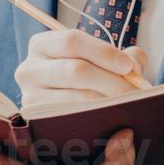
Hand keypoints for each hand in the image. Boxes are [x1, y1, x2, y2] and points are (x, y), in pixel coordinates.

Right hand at [14, 29, 149, 107]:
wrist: (72, 108)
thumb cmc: (90, 78)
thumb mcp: (105, 60)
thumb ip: (126, 57)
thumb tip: (133, 69)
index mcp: (42, 44)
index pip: (72, 41)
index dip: (103, 52)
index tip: (127, 66)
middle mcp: (28, 69)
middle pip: (75, 70)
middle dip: (111, 81)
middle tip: (135, 92)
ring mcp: (30, 97)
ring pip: (75, 98)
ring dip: (107, 102)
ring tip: (128, 106)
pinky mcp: (37, 122)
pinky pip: (70, 120)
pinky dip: (95, 119)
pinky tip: (111, 119)